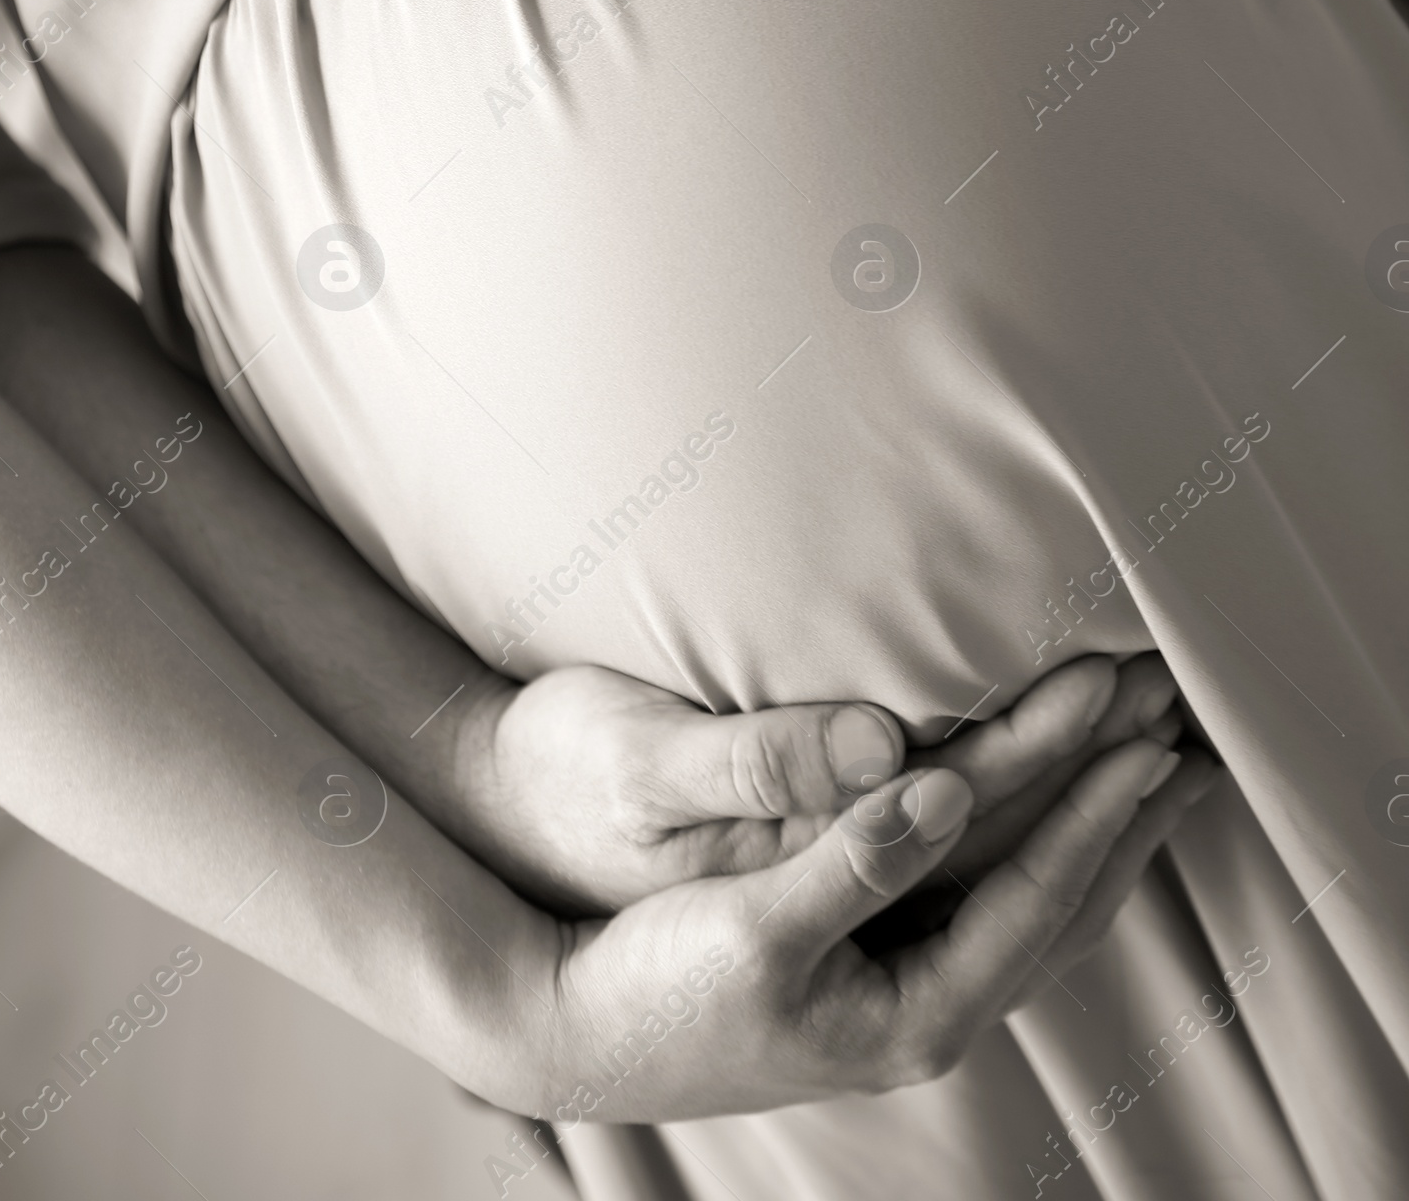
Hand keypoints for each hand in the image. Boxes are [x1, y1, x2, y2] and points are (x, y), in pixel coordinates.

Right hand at [500, 726, 1215, 1122]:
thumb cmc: (658, 988)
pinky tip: (1049, 800)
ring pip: (1032, 898)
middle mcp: (926, 1008)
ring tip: (1153, 758)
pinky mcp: (871, 955)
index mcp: (912, 1012)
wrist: (575, 1030)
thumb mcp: (752, 929)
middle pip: (1059, 903)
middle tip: (1185, 729)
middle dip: (1122, 816)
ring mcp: (903, 986)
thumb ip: (852, 861)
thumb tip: (940, 786)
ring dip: (1095, 826)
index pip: (1034, 898)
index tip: (1138, 730)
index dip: (1090, 811)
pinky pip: (988, 888)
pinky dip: (1036, 834)